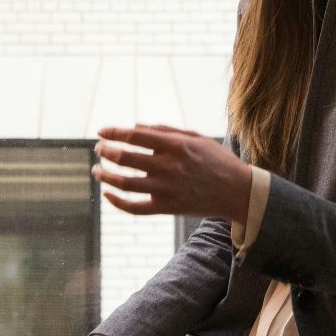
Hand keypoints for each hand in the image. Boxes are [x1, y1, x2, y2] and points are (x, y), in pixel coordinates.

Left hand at [93, 124, 252, 221]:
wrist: (238, 192)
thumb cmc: (217, 160)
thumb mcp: (195, 137)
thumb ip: (165, 130)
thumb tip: (134, 126)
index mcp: (175, 145)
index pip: (134, 135)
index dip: (113, 132)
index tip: (101, 132)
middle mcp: (169, 166)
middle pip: (124, 157)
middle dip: (105, 151)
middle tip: (99, 149)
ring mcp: (166, 189)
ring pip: (124, 183)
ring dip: (104, 175)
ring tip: (97, 170)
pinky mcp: (167, 207)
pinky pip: (134, 208)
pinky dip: (116, 202)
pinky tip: (107, 194)